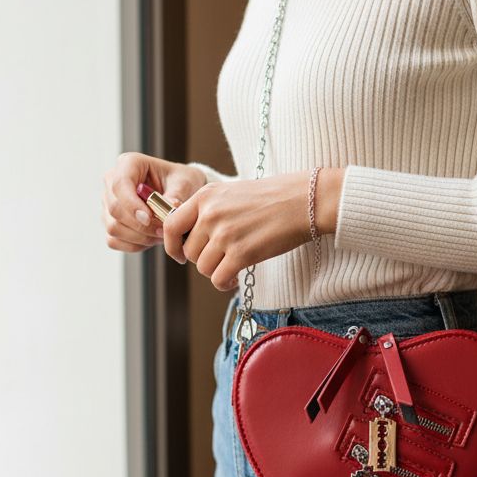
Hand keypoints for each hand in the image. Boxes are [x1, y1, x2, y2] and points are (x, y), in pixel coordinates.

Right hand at [101, 152, 206, 252]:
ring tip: (161, 235)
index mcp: (129, 164)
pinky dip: (134, 245)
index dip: (131, 205)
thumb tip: (169, 208)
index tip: (149, 218)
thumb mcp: (185, 183)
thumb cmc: (181, 182)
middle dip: (140, 225)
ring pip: (113, 227)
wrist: (181, 192)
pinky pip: (114, 240)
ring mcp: (108, 203)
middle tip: (164, 231)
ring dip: (139, 237)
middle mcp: (112, 182)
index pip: (120, 184)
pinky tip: (151, 240)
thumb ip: (176, 195)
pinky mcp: (110, 221)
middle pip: (114, 209)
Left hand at [161, 171, 314, 290]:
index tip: (180, 255)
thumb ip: (209, 210)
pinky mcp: (241, 253)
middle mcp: (211, 214)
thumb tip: (192, 237)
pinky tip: (235, 278)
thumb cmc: (274, 197)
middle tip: (221, 258)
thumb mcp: (232, 192)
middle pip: (190, 251)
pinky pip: (218, 279)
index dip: (172, 245)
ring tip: (231, 267)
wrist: (305, 201)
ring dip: (216, 271)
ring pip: (203, 267)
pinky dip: (225, 283)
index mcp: (205, 196)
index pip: (171, 225)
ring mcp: (225, 234)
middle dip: (203, 259)